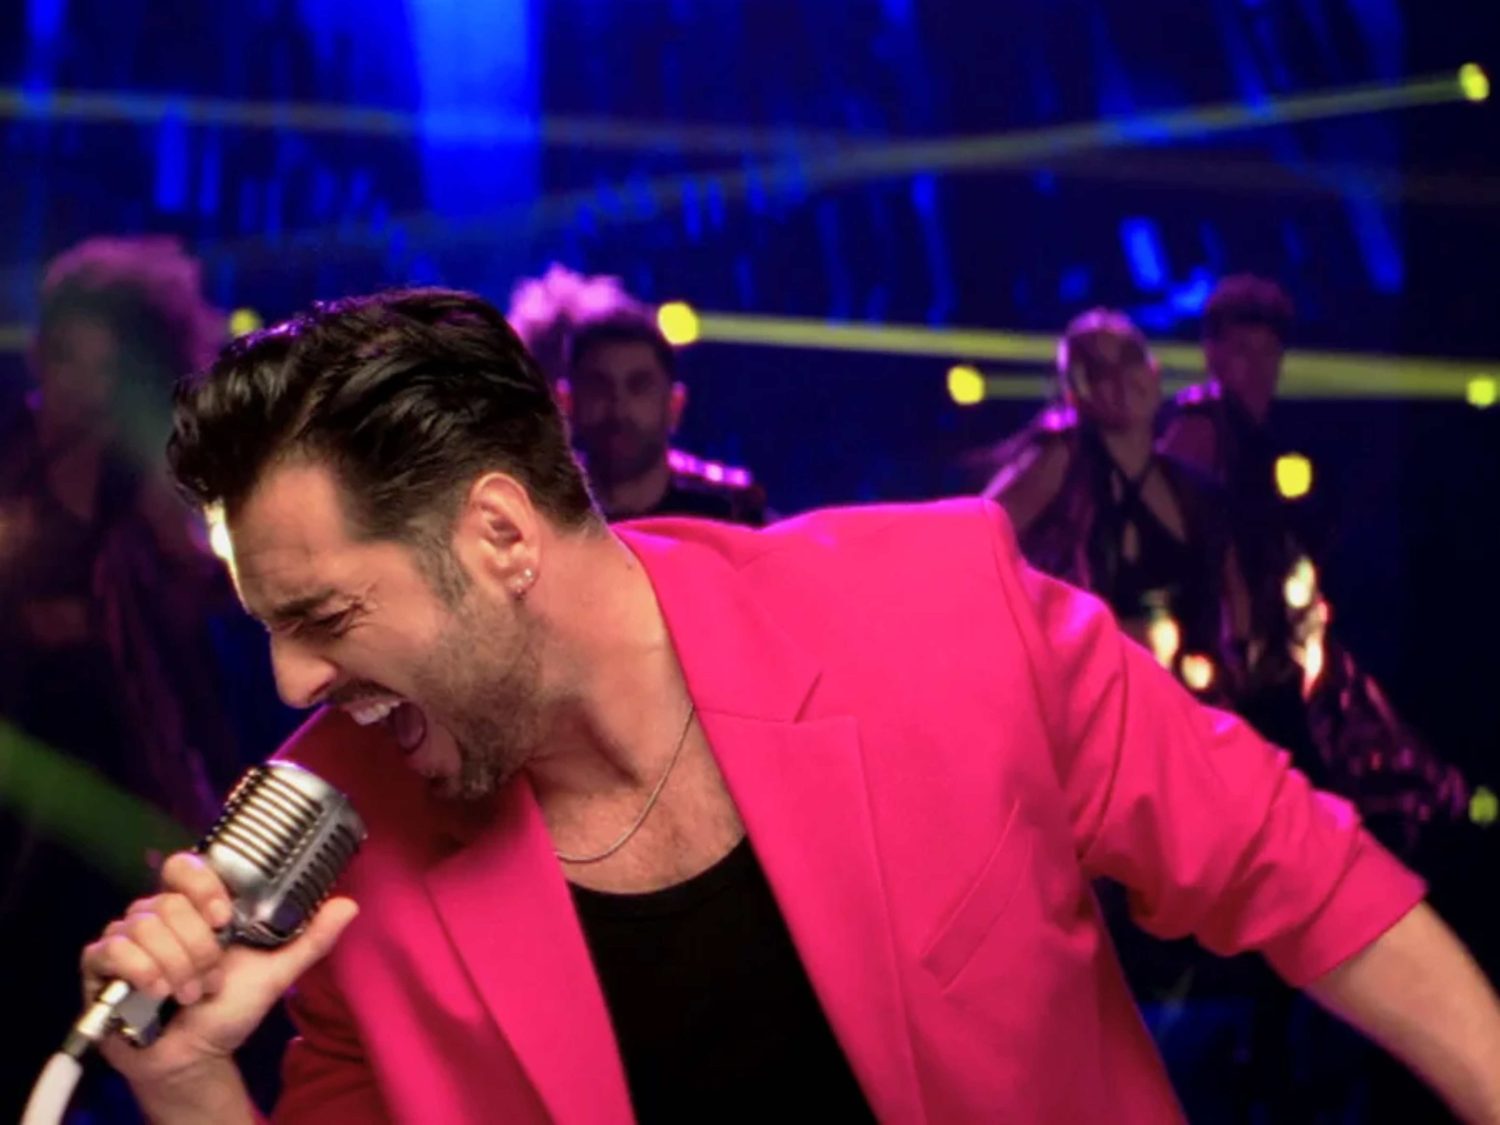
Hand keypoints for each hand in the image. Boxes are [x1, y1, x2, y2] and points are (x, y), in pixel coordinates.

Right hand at [80, 851, 357, 1088]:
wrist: (196, 1057)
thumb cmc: (229, 1010)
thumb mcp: (275, 973)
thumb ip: (310, 939)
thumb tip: (349, 905)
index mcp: (195, 908)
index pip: (184, 866)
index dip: (202, 884)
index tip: (224, 917)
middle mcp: (158, 915)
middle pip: (168, 903)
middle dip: (198, 947)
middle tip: (212, 979)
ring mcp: (127, 938)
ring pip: (143, 926)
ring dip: (176, 966)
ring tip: (192, 995)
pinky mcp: (101, 967)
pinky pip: (111, 949)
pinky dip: (141, 971)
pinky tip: (157, 993)